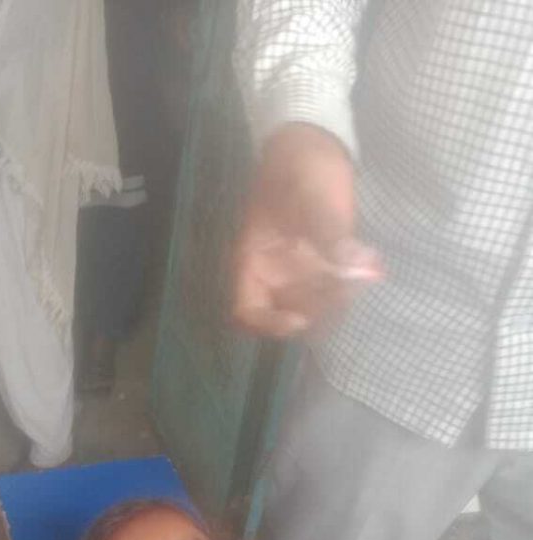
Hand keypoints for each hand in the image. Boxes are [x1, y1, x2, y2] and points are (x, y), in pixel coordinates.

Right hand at [231, 123, 382, 337]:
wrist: (315, 137)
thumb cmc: (299, 164)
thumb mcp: (311, 195)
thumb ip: (331, 234)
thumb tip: (360, 269)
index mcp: (252, 260)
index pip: (247, 311)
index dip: (268, 323)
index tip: (298, 321)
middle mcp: (272, 272)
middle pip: (286, 313)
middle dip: (316, 311)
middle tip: (344, 293)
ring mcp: (298, 269)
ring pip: (314, 305)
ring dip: (337, 301)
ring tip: (363, 276)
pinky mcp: (323, 261)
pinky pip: (334, 286)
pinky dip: (351, 284)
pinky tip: (370, 269)